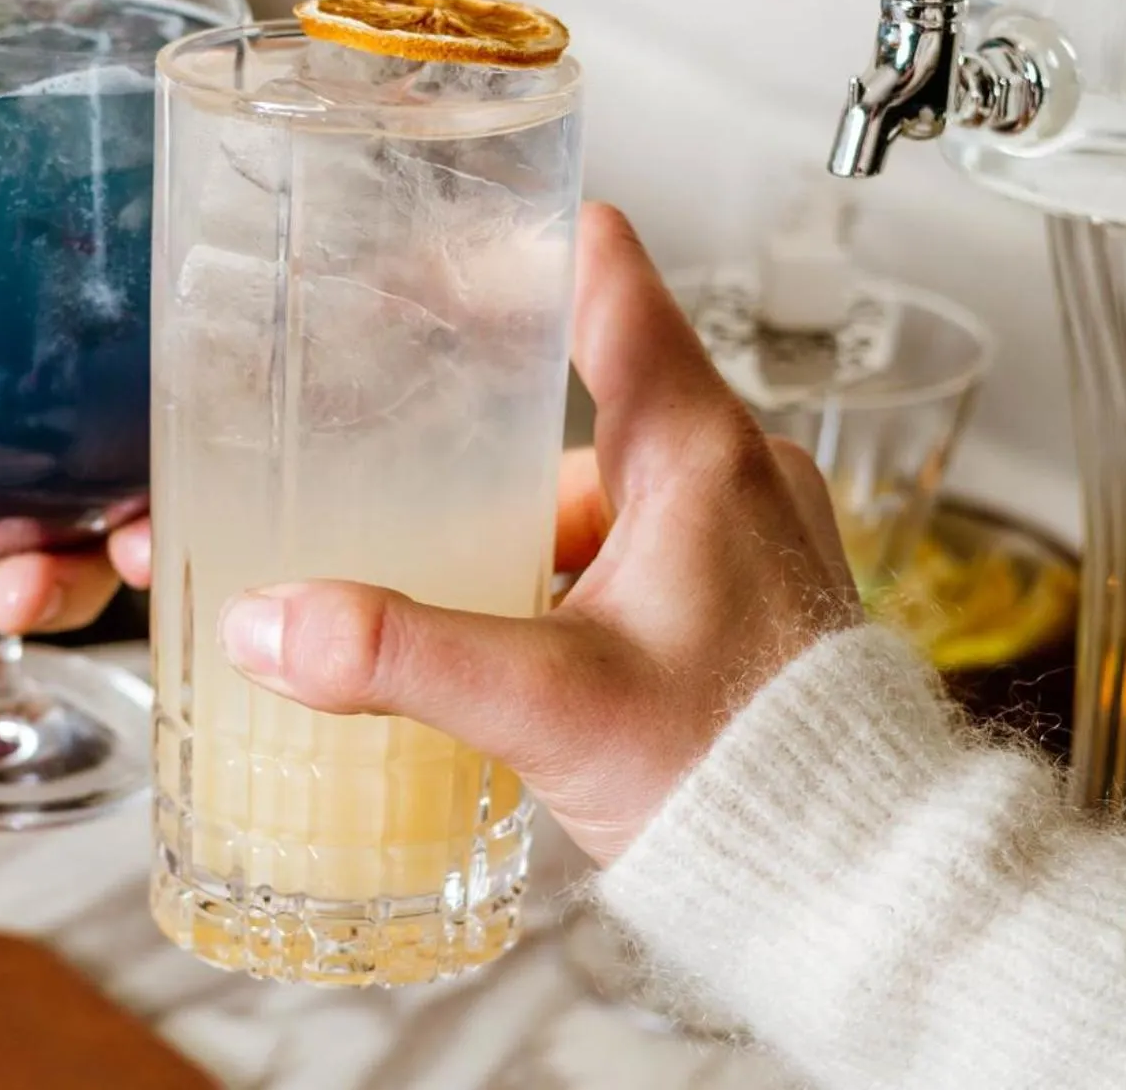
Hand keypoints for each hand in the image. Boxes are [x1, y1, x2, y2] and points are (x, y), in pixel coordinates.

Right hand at [213, 203, 859, 863]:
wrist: (856, 883)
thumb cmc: (753, 773)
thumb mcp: (549, 703)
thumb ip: (399, 655)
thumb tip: (268, 621)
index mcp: (697, 448)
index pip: (605, 279)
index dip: (511, 243)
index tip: (426, 242)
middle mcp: (728, 470)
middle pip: (580, 383)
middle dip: (472, 408)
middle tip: (373, 418)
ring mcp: (738, 531)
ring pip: (598, 477)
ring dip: (514, 507)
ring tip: (419, 550)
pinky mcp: (735, 595)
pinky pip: (627, 542)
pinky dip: (557, 565)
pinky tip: (498, 626)